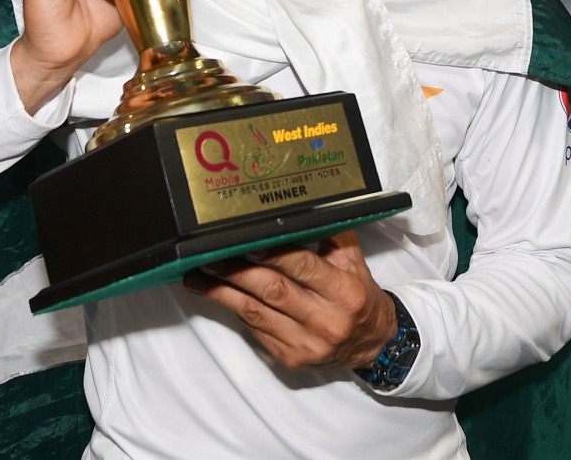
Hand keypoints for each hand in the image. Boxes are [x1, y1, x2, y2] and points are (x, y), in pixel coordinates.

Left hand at [183, 231, 396, 371]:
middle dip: (237, 271)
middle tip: (209, 255)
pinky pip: (256, 330)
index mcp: (345, 292)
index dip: (273, 253)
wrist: (372, 344)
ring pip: (255, 314)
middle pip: (273, 292)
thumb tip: (295, 211)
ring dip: (223, 293)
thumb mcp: (353, 262)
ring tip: (197, 277)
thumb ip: (329, 235)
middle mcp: (326, 321)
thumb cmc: (359, 296)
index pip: (304, 268)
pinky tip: (220, 294)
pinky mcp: (290, 359)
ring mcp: (306, 344)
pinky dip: (236, 310)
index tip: (246, 241)